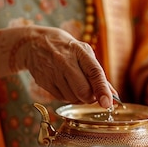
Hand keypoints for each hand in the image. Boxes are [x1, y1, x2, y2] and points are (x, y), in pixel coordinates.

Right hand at [0, 26, 114, 107]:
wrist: (33, 43)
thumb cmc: (66, 49)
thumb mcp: (84, 54)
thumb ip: (99, 75)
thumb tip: (114, 96)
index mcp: (79, 51)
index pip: (94, 72)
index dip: (102, 90)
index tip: (107, 103)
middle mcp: (65, 61)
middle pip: (83, 92)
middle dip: (90, 97)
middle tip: (91, 93)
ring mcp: (53, 73)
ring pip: (73, 98)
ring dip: (79, 98)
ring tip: (75, 84)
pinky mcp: (43, 83)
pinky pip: (62, 99)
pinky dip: (68, 97)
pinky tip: (65, 85)